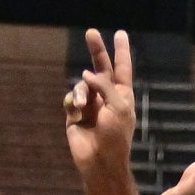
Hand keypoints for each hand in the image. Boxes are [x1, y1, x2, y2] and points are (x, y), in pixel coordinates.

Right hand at [63, 27, 138, 172]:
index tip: (120, 33)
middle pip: (100, 67)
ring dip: (82, 92)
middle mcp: (106, 97)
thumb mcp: (118, 106)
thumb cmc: (115, 136)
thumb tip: (85, 74)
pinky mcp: (75, 115)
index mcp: (122, 95)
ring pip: (82, 85)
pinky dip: (73, 103)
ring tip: (83, 106)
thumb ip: (104, 85)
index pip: (123, 67)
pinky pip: (71, 99)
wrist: (99, 162)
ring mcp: (91, 105)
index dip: (122, 50)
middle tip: (91, 32)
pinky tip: (77, 114)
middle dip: (96, 50)